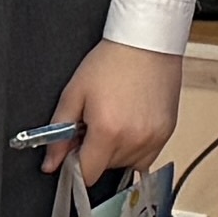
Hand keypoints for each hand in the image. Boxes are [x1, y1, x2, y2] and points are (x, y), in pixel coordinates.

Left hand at [51, 39, 185, 187]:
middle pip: (105, 169)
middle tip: (95, 123)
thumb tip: (50, 164)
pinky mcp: (167, 133)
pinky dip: (135, 147)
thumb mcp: (74, 93)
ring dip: (116, 151)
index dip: (75, 164)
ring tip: (115, 120)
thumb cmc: (111, 61)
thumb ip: (58, 134)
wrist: (147, 42)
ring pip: (126, 164)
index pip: (87, 174)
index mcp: (107, 131)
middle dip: (95, 152)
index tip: (74, 150)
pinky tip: (131, 123)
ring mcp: (154, 139)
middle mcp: (133, 140)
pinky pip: (146, 156)